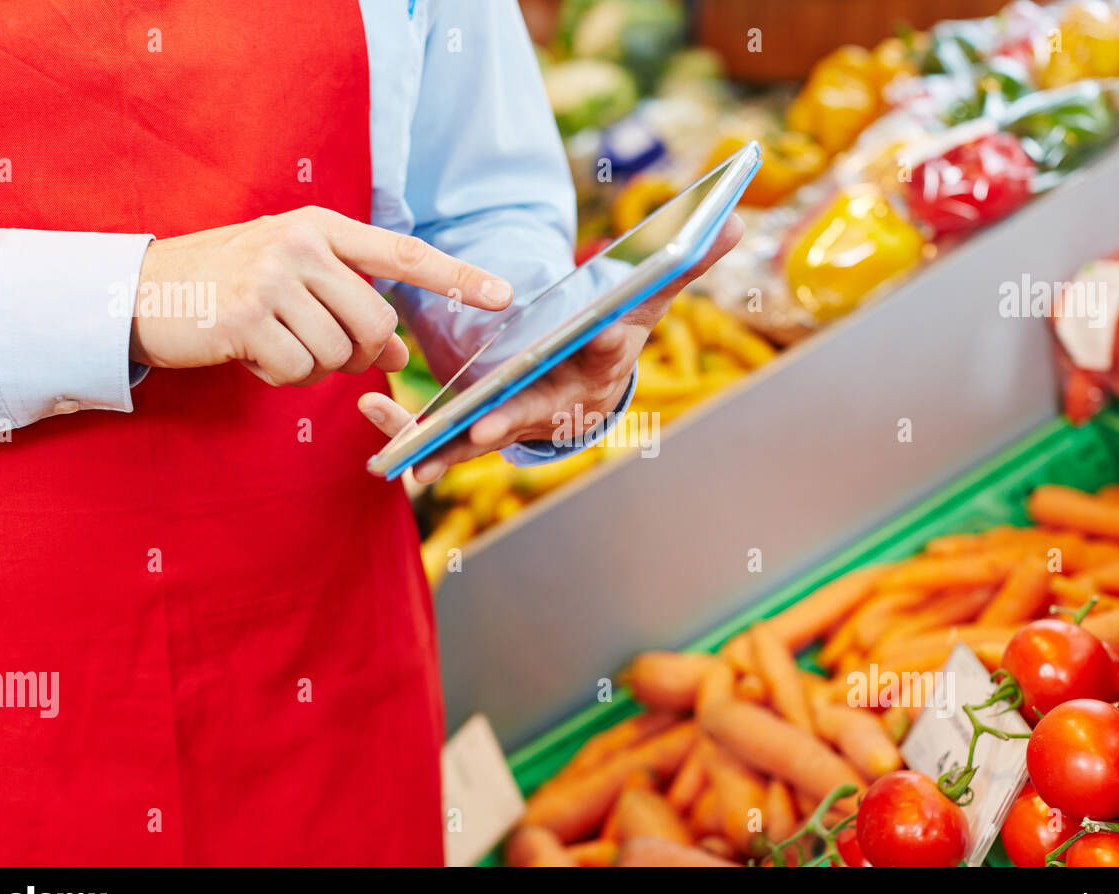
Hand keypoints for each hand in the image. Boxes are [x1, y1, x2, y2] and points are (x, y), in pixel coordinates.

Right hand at [130, 205, 512, 386]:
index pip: (404, 254)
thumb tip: (402, 355)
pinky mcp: (246, 319)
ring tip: (278, 346)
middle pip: (378, 326)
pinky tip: (256, 357)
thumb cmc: (227, 285)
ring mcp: (272, 280)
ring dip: (318, 369)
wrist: (139, 291)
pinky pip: (301, 373)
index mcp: (320, 228)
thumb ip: (349, 305)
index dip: (458, 276)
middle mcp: (301, 246)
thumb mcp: (293, 280)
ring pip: (341, 354)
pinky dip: (286, 379)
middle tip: (325, 349)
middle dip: (363, 355)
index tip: (505, 295)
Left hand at [359, 215, 743, 481]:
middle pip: (536, 411)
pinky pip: (445, 441)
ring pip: (481, 438)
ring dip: (447, 445)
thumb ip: (682, 262)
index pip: (608, 352)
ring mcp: (518, 421)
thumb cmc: (614, 333)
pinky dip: (415, 444)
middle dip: (515, 417)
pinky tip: (381, 432)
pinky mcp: (480, 430)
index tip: (602, 333)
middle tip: (491, 422)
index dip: (606, 344)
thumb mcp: (647, 297)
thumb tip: (737, 218)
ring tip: (412, 451)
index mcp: (599, 366)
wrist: (585, 384)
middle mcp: (559, 404)